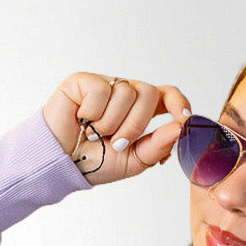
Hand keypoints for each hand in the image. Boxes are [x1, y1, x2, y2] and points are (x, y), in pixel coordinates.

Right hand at [43, 73, 191, 185]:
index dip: (178, 102)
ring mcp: (106, 85)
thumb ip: (157, 146)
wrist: (62, 164)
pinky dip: (93, 113)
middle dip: (135, 125)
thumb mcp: (133, 161)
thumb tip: (180, 128)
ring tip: (94, 134)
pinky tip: (82, 120)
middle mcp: (125, 94)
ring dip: (111, 123)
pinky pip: (102, 90)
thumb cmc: (95, 161)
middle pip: (149, 94)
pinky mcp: (84, 81)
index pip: (167, 95)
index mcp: (141, 112)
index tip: (183, 119)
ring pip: (126, 91)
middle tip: (116, 143)